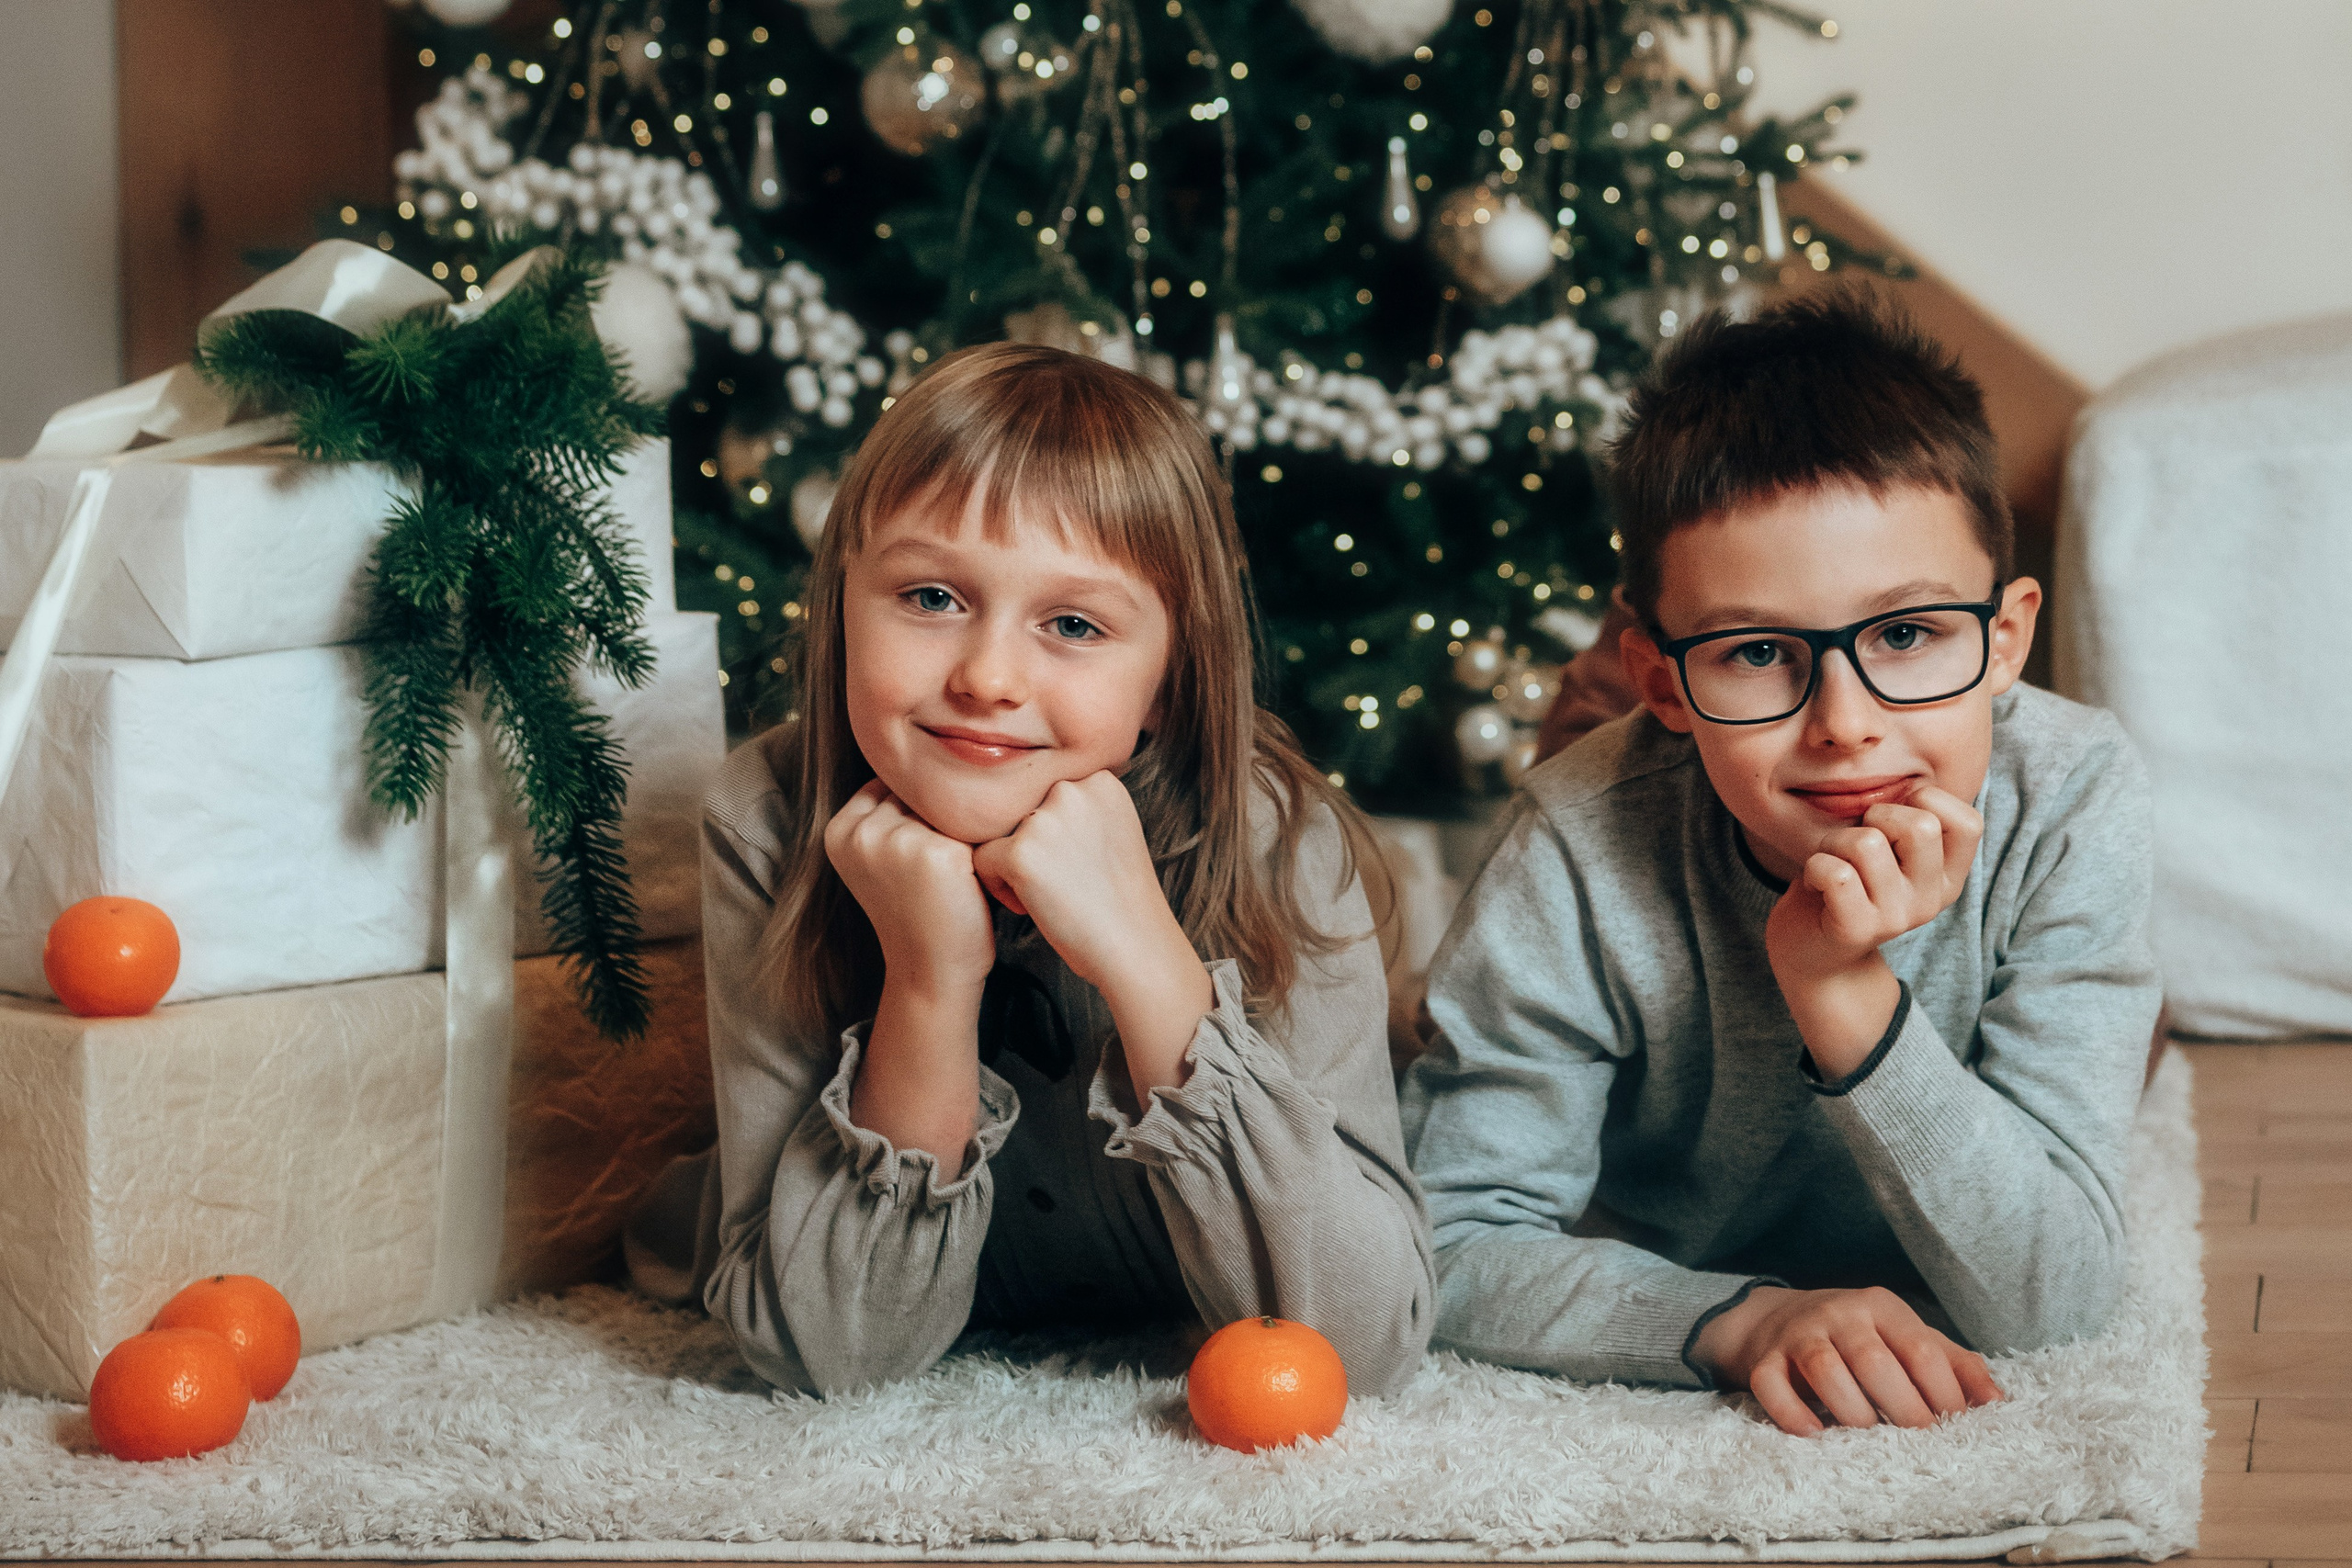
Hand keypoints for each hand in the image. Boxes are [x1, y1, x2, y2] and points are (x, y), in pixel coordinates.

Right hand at [824, 779, 995, 1003]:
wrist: (930, 972)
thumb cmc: (914, 912)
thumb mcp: (881, 857)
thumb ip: (889, 813)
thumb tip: (931, 754)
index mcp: (839, 829)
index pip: (890, 785)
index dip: (916, 814)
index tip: (920, 852)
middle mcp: (863, 831)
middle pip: (919, 792)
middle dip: (938, 819)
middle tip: (944, 865)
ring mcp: (900, 840)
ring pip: (948, 806)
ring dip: (963, 830)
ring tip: (960, 871)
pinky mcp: (940, 852)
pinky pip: (976, 827)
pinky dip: (983, 849)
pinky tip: (976, 879)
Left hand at [970, 772, 1210, 1096]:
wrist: (1136, 947)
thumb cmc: (1121, 899)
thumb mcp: (1112, 830)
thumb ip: (1080, 805)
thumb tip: (1031, 800)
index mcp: (1098, 778)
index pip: (1045, 794)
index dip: (1054, 834)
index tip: (1079, 865)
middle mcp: (1072, 788)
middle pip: (1019, 811)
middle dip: (1031, 846)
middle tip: (1065, 882)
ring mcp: (1045, 818)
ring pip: (998, 833)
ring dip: (1015, 865)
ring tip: (1052, 893)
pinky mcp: (1020, 852)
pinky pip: (982, 861)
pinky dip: (1000, 889)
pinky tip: (1035, 906)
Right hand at [1693, 1284, 2004, 1436]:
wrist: (1774, 1320)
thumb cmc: (1859, 1338)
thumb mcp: (1906, 1337)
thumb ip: (1954, 1364)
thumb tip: (1998, 1402)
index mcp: (1881, 1306)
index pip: (1920, 1348)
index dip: (1943, 1393)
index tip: (1953, 1427)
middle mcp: (1839, 1313)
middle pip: (1874, 1360)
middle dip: (1903, 1408)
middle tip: (1918, 1444)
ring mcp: (1796, 1335)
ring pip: (1824, 1370)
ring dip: (1852, 1413)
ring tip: (1870, 1440)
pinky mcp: (1762, 1359)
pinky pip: (1771, 1386)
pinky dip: (1792, 1415)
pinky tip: (1815, 1434)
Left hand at [1765, 785, 1982, 1076]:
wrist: (1813, 952)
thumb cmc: (1849, 883)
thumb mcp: (1889, 850)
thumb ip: (1906, 819)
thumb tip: (1908, 779)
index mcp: (1948, 877)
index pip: (1969, 822)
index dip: (1927, 800)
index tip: (1893, 815)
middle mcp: (1932, 900)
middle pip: (1920, 825)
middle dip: (1875, 815)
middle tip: (1855, 839)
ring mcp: (1898, 918)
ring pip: (1868, 842)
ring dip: (1834, 841)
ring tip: (1829, 860)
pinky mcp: (1857, 929)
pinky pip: (1836, 872)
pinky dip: (1815, 865)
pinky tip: (1815, 882)